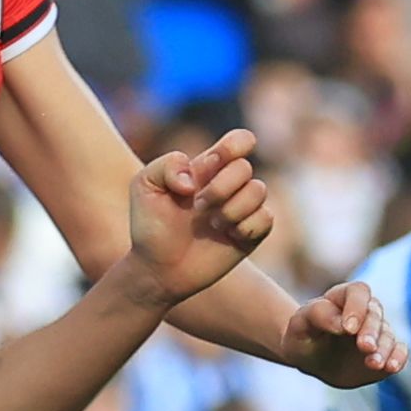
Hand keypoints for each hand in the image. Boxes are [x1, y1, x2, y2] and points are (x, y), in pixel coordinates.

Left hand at [121, 130, 277, 305]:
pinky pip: (266, 219)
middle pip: (244, 168)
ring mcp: (242, 209)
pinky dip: (246, 226)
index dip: (237, 144)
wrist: (158, 268)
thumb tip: (194, 181)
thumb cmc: (150, 225)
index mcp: (208, 168)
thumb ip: (167, 165)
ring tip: (211, 224)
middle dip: (220, 187)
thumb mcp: (144, 186)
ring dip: (231, 209)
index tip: (215, 161)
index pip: (239, 141)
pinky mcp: (251, 234)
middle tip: (198, 206)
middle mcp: (229, 185)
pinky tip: (228, 235)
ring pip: (259, 190)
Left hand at [281, 278, 403, 388]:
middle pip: (375, 314)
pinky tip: (392, 367)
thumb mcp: (299, 325)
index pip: (358, 292)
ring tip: (373, 363)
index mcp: (343, 297)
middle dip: (371, 330)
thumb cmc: (304, 337)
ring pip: (388, 334)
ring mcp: (377, 331)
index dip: (356, 307)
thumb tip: (340, 323)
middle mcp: (365, 311)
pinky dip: (399, 357)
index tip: (348, 328)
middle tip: (364, 346)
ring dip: (383, 348)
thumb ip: (317, 315)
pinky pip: (399, 350)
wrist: (312, 359)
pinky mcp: (385, 351)